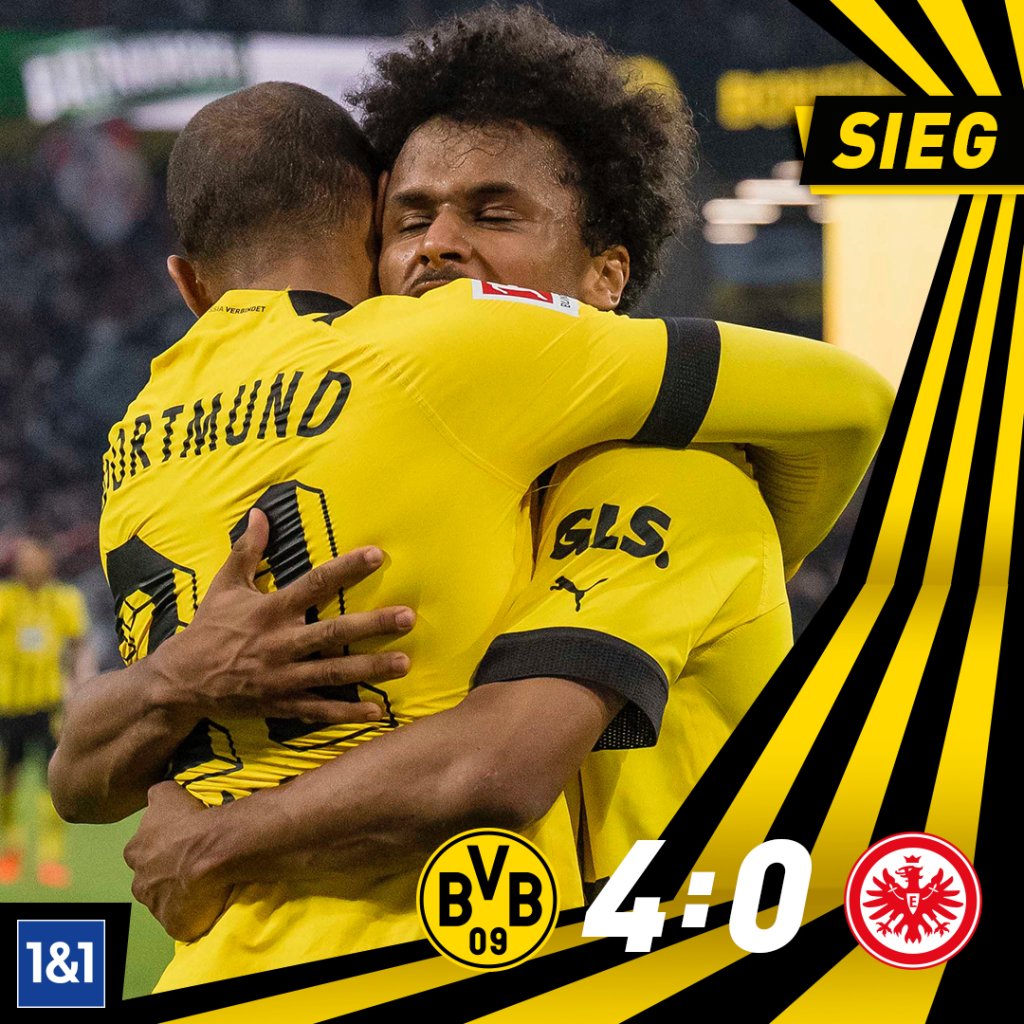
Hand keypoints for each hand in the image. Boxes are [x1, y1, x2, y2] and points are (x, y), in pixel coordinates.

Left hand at [125, 782, 229, 941]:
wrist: (212, 850)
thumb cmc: (190, 820)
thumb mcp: (166, 793)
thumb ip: (157, 796)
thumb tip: (157, 795)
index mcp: (135, 851)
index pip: (142, 850)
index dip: (161, 846)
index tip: (180, 841)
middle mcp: (138, 881)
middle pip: (150, 878)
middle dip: (165, 873)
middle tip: (192, 861)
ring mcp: (155, 906)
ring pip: (165, 900)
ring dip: (179, 893)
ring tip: (205, 881)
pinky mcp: (174, 924)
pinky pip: (183, 919)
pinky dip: (194, 911)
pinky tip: (210, 898)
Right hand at [149, 508, 413, 723]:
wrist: (179, 681)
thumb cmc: (208, 629)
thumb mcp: (224, 586)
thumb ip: (247, 550)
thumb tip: (259, 512)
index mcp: (269, 611)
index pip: (313, 584)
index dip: (345, 569)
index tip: (377, 555)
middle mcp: (279, 644)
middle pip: (332, 632)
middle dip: (372, 625)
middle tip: (407, 617)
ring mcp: (282, 677)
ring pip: (333, 673)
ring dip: (370, 669)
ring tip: (405, 663)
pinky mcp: (281, 704)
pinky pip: (319, 710)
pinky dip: (347, 713)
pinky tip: (377, 712)